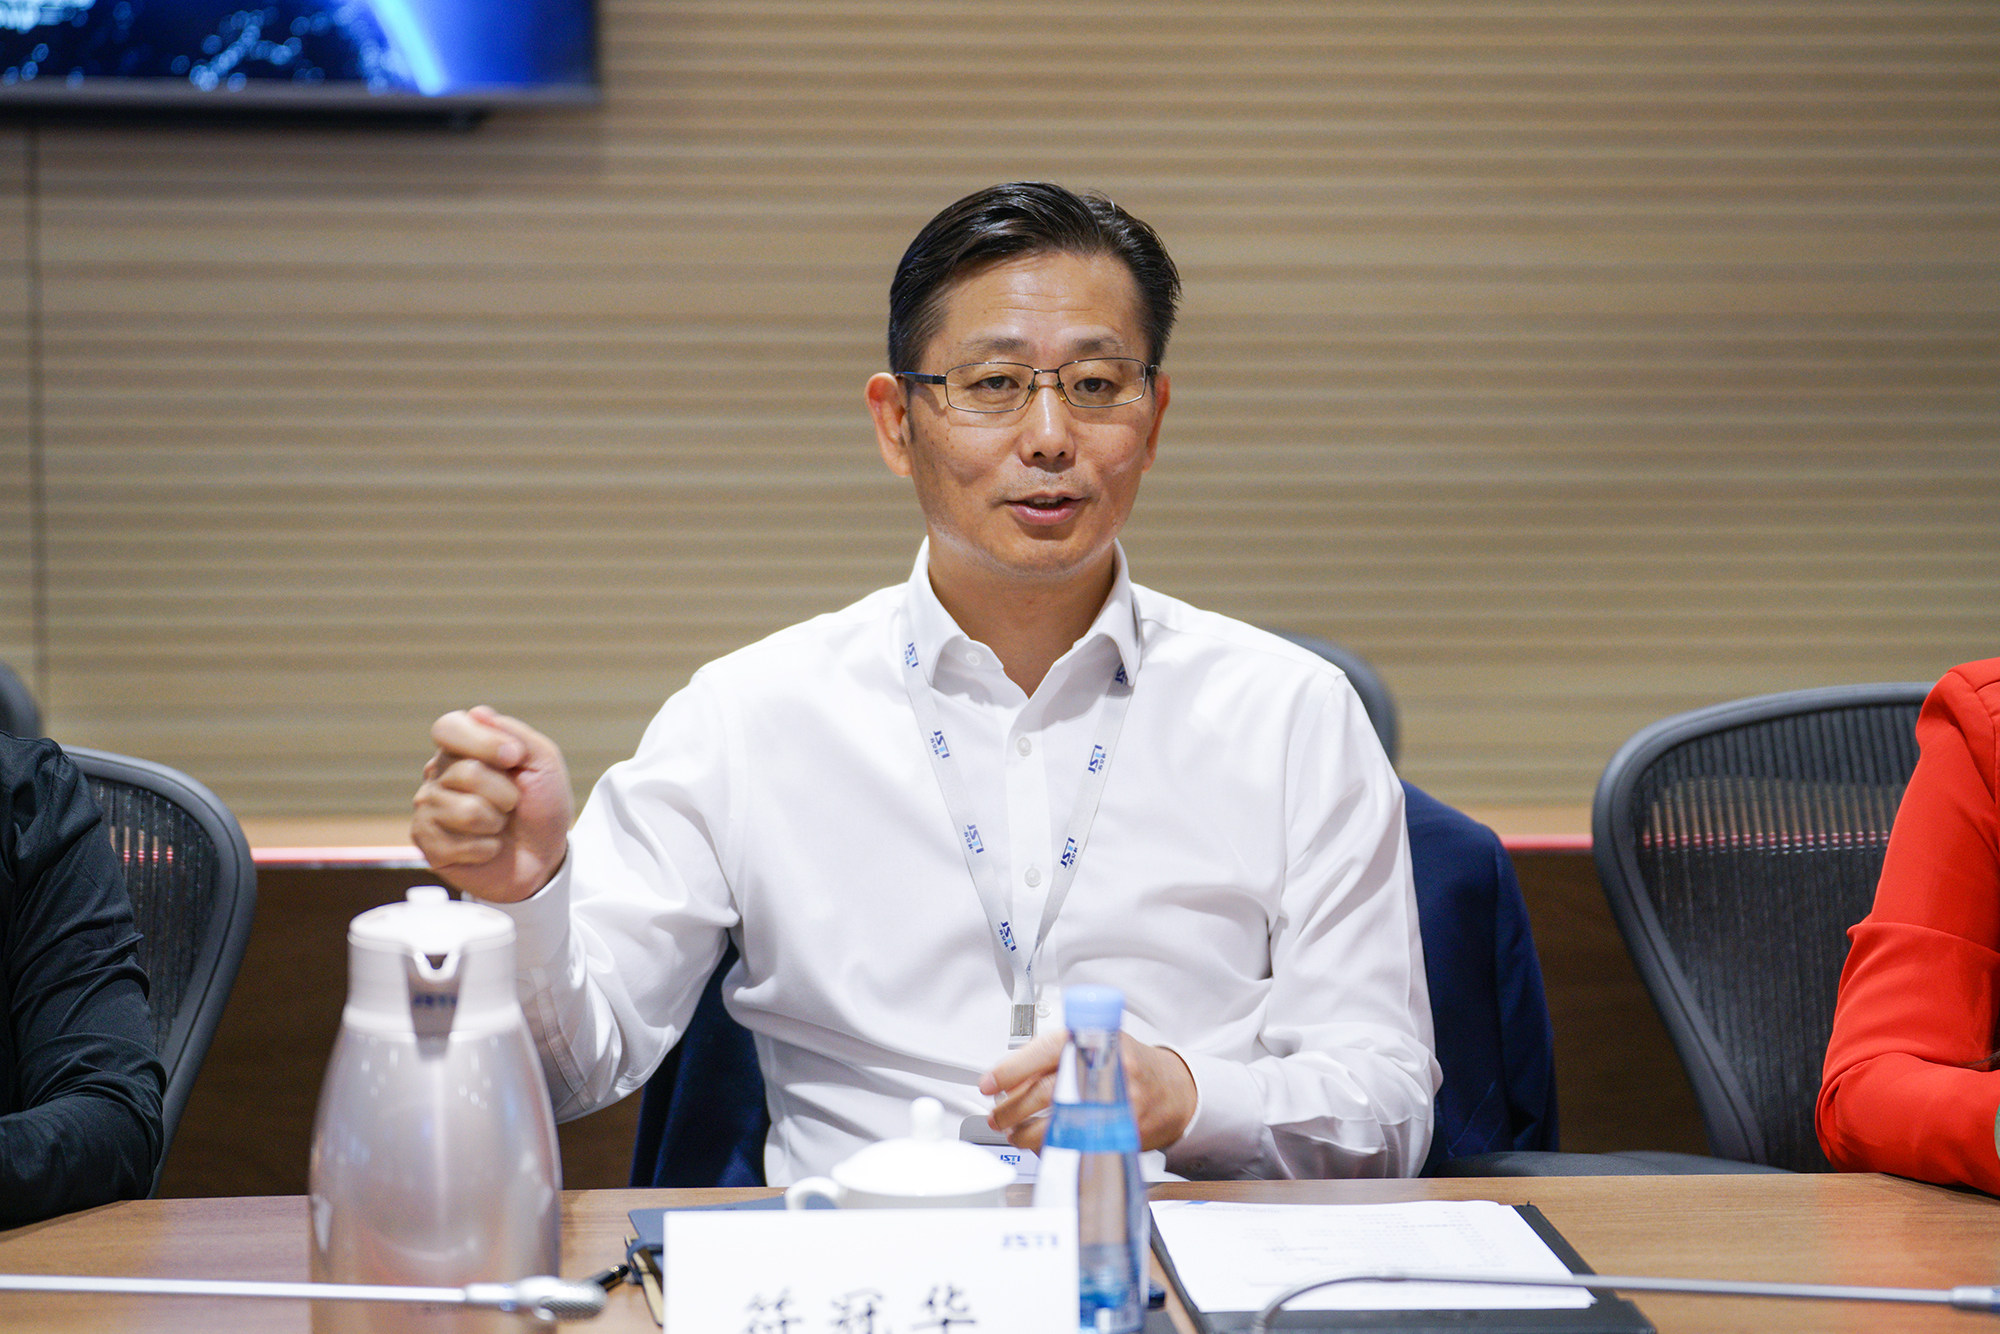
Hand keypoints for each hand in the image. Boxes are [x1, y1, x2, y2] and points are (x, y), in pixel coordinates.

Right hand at [411, 705, 573, 902]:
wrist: (545, 856)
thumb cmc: (541, 805)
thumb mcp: (543, 763)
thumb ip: (515, 735)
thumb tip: (477, 713)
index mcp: (462, 748)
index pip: (449, 727)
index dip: (483, 743)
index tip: (515, 758)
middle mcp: (438, 774)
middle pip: (467, 773)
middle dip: (506, 793)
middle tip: (513, 804)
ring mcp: (428, 808)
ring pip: (466, 810)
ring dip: (497, 822)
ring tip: (499, 825)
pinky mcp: (426, 842)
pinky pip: (457, 843)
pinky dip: (486, 848)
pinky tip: (487, 847)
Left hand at [979, 1029, 1196, 1153]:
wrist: (1172, 1091)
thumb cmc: (1128, 1064)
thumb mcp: (1095, 1042)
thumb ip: (1056, 1054)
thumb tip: (1009, 1076)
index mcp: (1094, 1040)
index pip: (1045, 1052)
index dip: (1012, 1069)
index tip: (989, 1084)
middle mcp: (1105, 1069)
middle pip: (1046, 1092)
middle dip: (1012, 1109)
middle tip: (996, 1115)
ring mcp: (1115, 1102)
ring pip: (1058, 1122)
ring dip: (1027, 1133)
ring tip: (1014, 1132)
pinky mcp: (1121, 1130)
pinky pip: (1077, 1143)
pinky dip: (1053, 1146)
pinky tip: (1043, 1144)